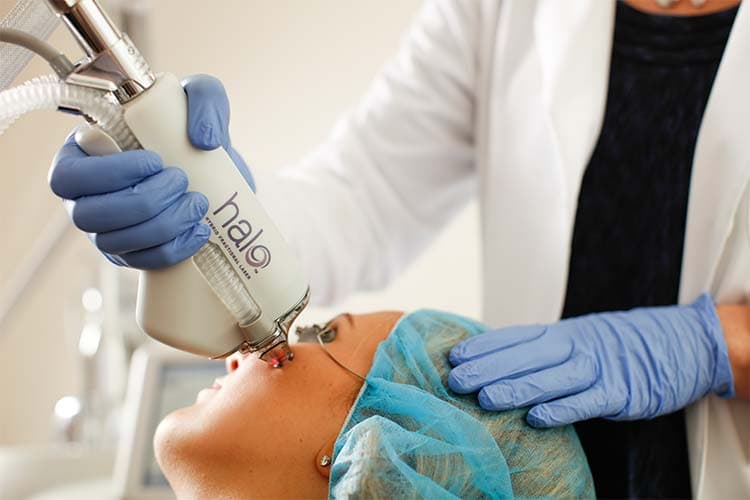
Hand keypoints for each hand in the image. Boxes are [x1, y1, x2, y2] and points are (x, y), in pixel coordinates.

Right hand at [48, 74, 252, 268]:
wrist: (217, 172)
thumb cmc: (191, 129)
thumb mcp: (200, 98)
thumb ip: (204, 97)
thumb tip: (202, 139)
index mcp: (80, 157)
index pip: (67, 176)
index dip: (108, 174)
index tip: (154, 161)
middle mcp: (83, 197)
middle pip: (90, 215)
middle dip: (143, 202)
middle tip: (181, 181)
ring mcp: (105, 231)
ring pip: (115, 242)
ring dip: (162, 226)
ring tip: (197, 204)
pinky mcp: (132, 254)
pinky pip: (143, 262)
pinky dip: (174, 249)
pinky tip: (199, 231)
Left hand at [448, 294, 733, 426]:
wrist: (676, 342)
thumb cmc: (613, 347)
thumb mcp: (574, 340)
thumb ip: (539, 350)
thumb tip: (492, 361)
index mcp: (560, 332)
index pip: (515, 337)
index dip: (484, 347)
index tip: (454, 357)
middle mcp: (575, 346)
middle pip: (526, 356)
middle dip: (488, 368)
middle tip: (456, 380)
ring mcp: (599, 368)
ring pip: (551, 378)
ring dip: (517, 388)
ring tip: (485, 398)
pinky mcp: (622, 392)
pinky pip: (588, 402)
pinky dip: (562, 410)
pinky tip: (537, 418)